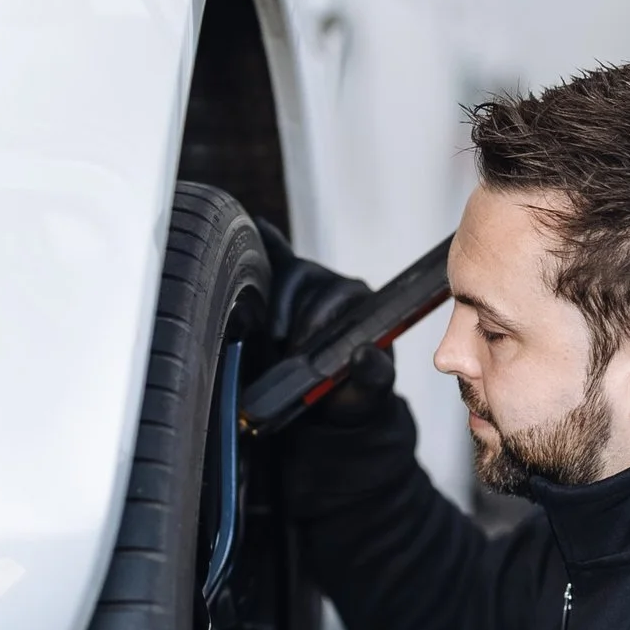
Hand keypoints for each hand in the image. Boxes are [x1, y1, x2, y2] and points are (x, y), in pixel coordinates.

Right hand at [256, 219, 396, 424]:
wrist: (331, 404)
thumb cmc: (352, 395)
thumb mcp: (368, 394)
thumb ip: (373, 377)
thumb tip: (364, 354)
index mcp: (362, 304)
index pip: (337, 294)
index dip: (313, 318)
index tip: (298, 348)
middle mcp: (336, 286)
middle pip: (305, 279)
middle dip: (288, 315)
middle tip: (280, 350)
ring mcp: (311, 282)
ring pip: (283, 274)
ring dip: (271, 304)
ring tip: (269, 338)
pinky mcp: (287, 285)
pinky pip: (278, 255)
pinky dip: (267, 243)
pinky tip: (256, 225)